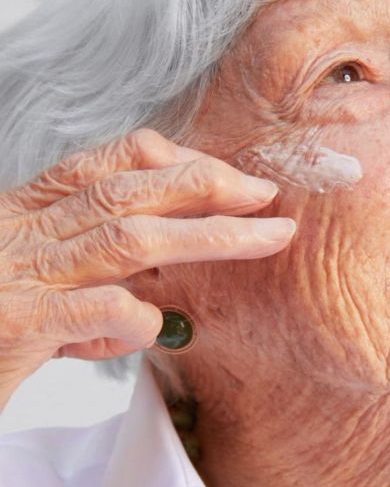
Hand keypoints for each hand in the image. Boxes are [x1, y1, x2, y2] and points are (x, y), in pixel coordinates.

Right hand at [0, 128, 294, 409]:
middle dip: (208, 187)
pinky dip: (133, 315)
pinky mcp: (14, 326)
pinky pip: (92, 309)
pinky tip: (152, 326)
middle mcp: (25, 234)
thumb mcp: (26, 283)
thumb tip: (149, 303)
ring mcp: (19, 277)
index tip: (225, 175)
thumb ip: (85, 282)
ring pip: (129, 238)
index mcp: (27, 215)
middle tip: (267, 194)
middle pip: (132, 192)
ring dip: (207, 235)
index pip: (108, 165)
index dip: (173, 160)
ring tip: (267, 235)